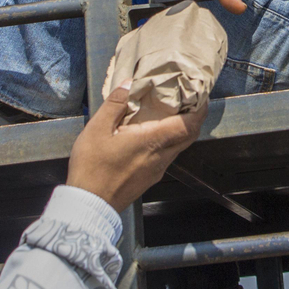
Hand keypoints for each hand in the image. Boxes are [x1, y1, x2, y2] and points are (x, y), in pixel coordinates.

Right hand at [64, 83, 206, 210]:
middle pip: (189, 135)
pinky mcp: (150, 178)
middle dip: (193, 117)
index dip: (199, 108)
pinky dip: (168, 142)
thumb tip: (128, 83)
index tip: (199, 94)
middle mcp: (161, 157)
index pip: (189, 124)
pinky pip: (167, 156)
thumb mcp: (97, 129)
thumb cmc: (92, 167)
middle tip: (187, 100)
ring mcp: (157, 170)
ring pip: (179, 146)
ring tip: (170, 114)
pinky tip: (153, 135)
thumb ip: (115, 104)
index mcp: (152, 141)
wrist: (89, 205)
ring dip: (180, 130)